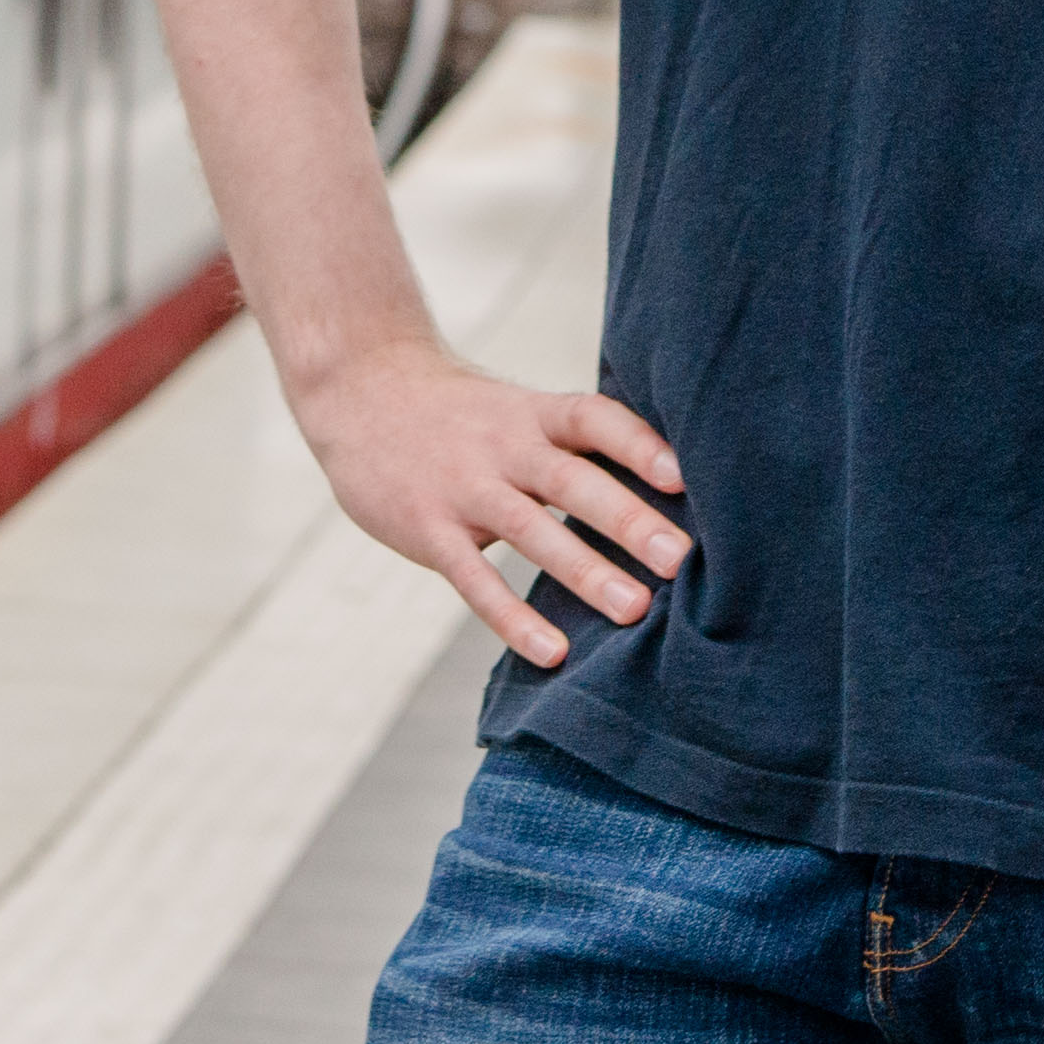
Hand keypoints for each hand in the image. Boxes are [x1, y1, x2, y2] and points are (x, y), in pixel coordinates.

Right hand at [284, 335, 688, 670]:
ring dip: (585, 570)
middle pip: (573, 479)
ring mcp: (464, 488)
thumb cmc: (458, 414)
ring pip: (531, 530)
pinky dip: (513, 617)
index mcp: (532, 414)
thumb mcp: (515, 410)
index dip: (639, 444)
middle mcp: (503, 446)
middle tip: (681, 559)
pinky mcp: (428, 529)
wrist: (359, 391)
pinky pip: (474, 579)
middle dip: (628, 519)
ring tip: (635, 610)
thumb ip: (571, 447)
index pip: (593, 418)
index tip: (683, 477)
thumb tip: (660, 492)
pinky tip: (552, 652)